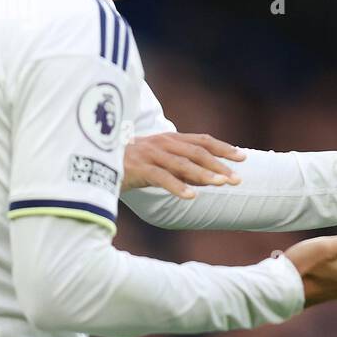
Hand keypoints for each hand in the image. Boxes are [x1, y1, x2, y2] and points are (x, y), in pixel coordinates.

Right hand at [122, 132, 245, 197]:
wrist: (94, 160)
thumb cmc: (131, 164)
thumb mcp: (158, 161)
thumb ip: (181, 167)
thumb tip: (209, 179)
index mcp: (169, 138)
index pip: (202, 141)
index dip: (223, 148)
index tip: (243, 156)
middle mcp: (161, 143)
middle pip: (196, 152)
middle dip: (219, 165)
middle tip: (237, 179)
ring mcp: (149, 154)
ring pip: (182, 164)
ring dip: (204, 174)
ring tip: (222, 185)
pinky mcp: (137, 168)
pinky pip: (161, 178)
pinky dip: (177, 187)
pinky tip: (191, 197)